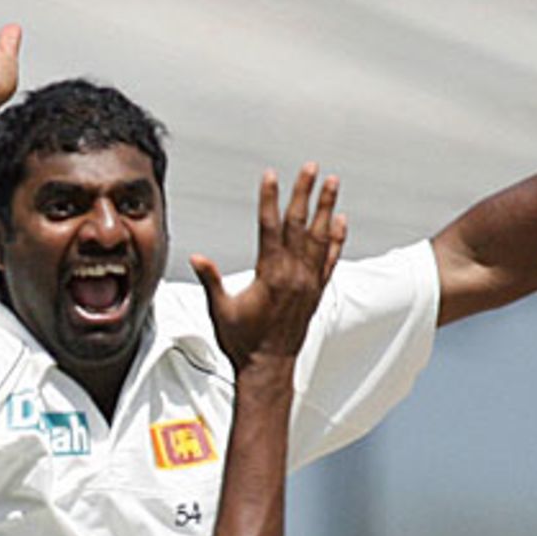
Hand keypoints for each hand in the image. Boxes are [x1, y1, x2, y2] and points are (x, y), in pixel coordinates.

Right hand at [191, 164, 346, 370]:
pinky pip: (330, 260)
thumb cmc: (243, 342)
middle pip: (300, 225)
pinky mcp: (316, 293)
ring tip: (332, 183)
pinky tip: (339, 222)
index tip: (270, 175)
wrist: (269, 367)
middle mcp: (293, 275)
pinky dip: (336, 240)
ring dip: (326, 208)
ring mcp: (308, 283)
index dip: (269, 199)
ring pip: (320, 238)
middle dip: (304, 193)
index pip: (270, 227)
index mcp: (269, 275)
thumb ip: (211, 280)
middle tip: (311, 168)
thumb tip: (196, 257)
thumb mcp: (221, 310)